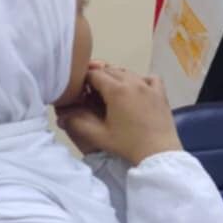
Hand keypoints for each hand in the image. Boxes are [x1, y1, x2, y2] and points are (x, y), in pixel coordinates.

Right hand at [55, 65, 181, 164]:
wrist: (158, 152)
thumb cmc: (127, 144)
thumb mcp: (98, 135)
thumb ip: (77, 123)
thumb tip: (62, 115)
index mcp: (117, 90)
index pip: (94, 74)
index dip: (84, 80)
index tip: (80, 91)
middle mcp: (134, 82)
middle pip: (111, 70)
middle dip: (98, 78)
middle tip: (92, 94)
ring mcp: (149, 86)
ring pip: (128, 72)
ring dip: (117, 78)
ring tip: (110, 94)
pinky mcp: (161, 93)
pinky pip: (149, 78)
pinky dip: (139, 80)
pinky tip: (135, 91)